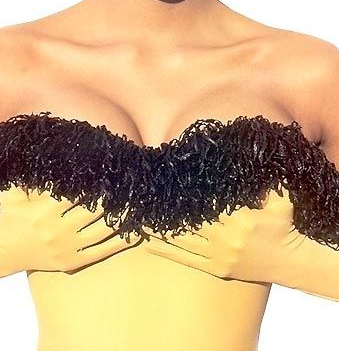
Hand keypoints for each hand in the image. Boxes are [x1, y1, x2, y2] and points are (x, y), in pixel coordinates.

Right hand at [0, 185, 142, 272]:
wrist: (1, 252)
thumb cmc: (9, 215)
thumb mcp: (10, 191)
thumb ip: (23, 172)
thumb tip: (34, 145)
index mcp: (44, 210)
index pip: (78, 193)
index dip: (96, 182)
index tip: (111, 171)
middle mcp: (57, 230)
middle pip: (95, 210)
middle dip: (114, 196)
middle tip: (130, 183)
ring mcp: (67, 248)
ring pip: (103, 230)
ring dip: (123, 216)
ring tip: (138, 202)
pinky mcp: (73, 261)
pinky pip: (103, 251)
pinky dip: (121, 241)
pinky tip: (135, 230)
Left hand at [142, 187, 305, 282]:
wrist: (291, 262)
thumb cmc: (284, 226)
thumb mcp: (282, 201)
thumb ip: (269, 184)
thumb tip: (254, 159)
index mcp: (239, 218)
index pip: (205, 204)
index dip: (183, 195)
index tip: (164, 186)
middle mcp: (226, 238)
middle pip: (188, 222)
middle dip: (165, 212)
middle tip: (142, 202)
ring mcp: (220, 255)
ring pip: (182, 241)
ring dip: (159, 231)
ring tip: (137, 220)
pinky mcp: (217, 269)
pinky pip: (187, 260)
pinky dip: (167, 251)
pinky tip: (149, 243)